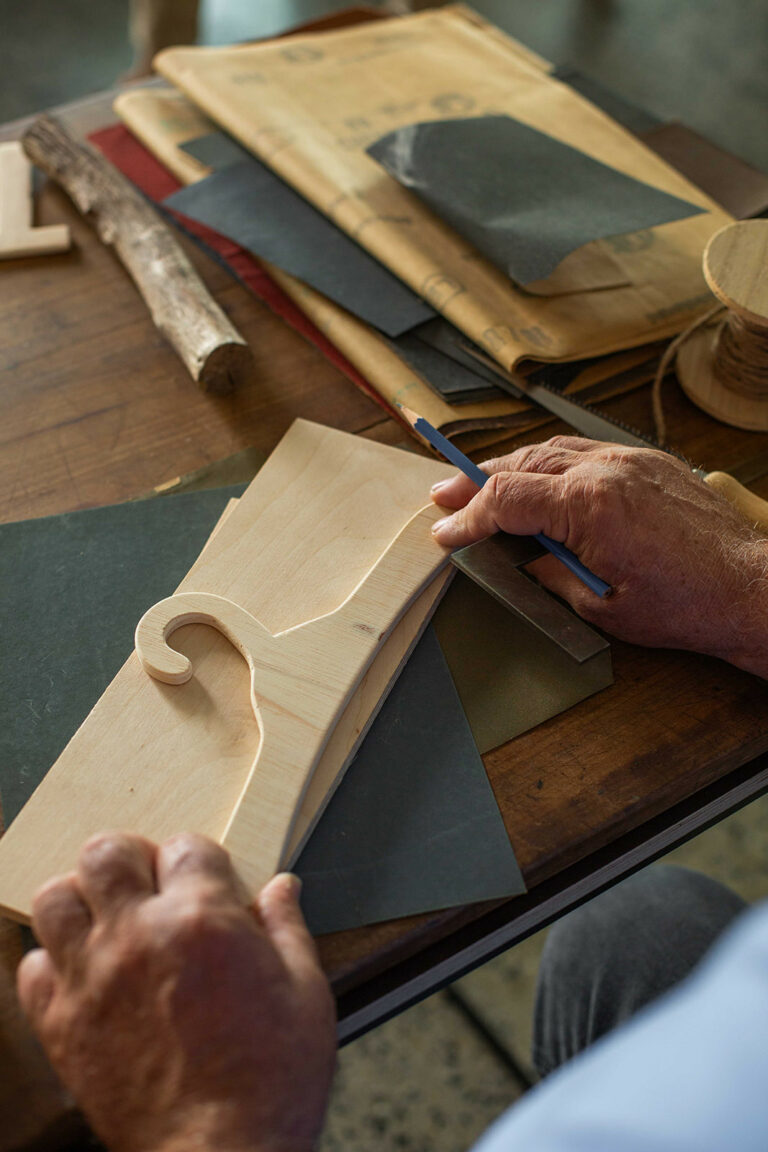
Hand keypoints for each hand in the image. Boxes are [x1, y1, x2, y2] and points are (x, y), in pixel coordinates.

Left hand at [17, 832, 335, 1151]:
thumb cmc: (269, 1082)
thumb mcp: (305, 992)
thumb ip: (287, 928)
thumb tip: (282, 888)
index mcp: (202, 920)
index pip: (184, 845)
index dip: (198, 860)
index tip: (206, 880)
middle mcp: (138, 937)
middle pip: (105, 853)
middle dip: (130, 858)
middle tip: (149, 883)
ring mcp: (92, 979)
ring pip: (54, 899)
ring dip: (82, 900)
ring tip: (108, 918)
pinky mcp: (62, 1026)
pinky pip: (32, 969)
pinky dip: (53, 962)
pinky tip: (85, 973)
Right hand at [431, 437, 767, 676]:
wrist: (750, 589)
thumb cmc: (685, 605)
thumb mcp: (600, 606)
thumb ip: (550, 575)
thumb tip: (520, 560)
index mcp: (588, 506)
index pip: (505, 499)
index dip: (467, 516)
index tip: (445, 532)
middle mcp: (607, 471)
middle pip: (522, 463)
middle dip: (476, 479)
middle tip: (444, 494)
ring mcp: (631, 460)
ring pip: (553, 449)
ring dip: (512, 465)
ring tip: (482, 482)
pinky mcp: (651, 462)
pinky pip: (587, 451)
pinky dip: (552, 462)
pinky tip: (540, 477)